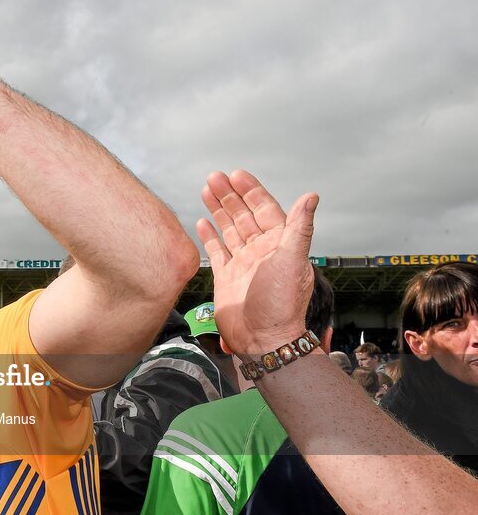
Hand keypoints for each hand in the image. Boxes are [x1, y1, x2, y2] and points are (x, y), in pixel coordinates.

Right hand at [195, 170, 318, 356]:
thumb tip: (311, 196)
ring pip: (229, 229)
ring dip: (219, 210)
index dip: (251, 191)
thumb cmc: (281, 304)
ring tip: (206, 190)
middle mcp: (260, 251)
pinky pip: (216, 251)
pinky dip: (209, 236)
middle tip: (214, 177)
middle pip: (243, 215)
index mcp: (278, 244)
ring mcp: (242, 263)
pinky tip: (202, 222)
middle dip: (229, 195)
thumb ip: (298, 228)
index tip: (237, 175)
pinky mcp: (225, 277)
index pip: (264, 209)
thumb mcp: (292, 261)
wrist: (263, 338)